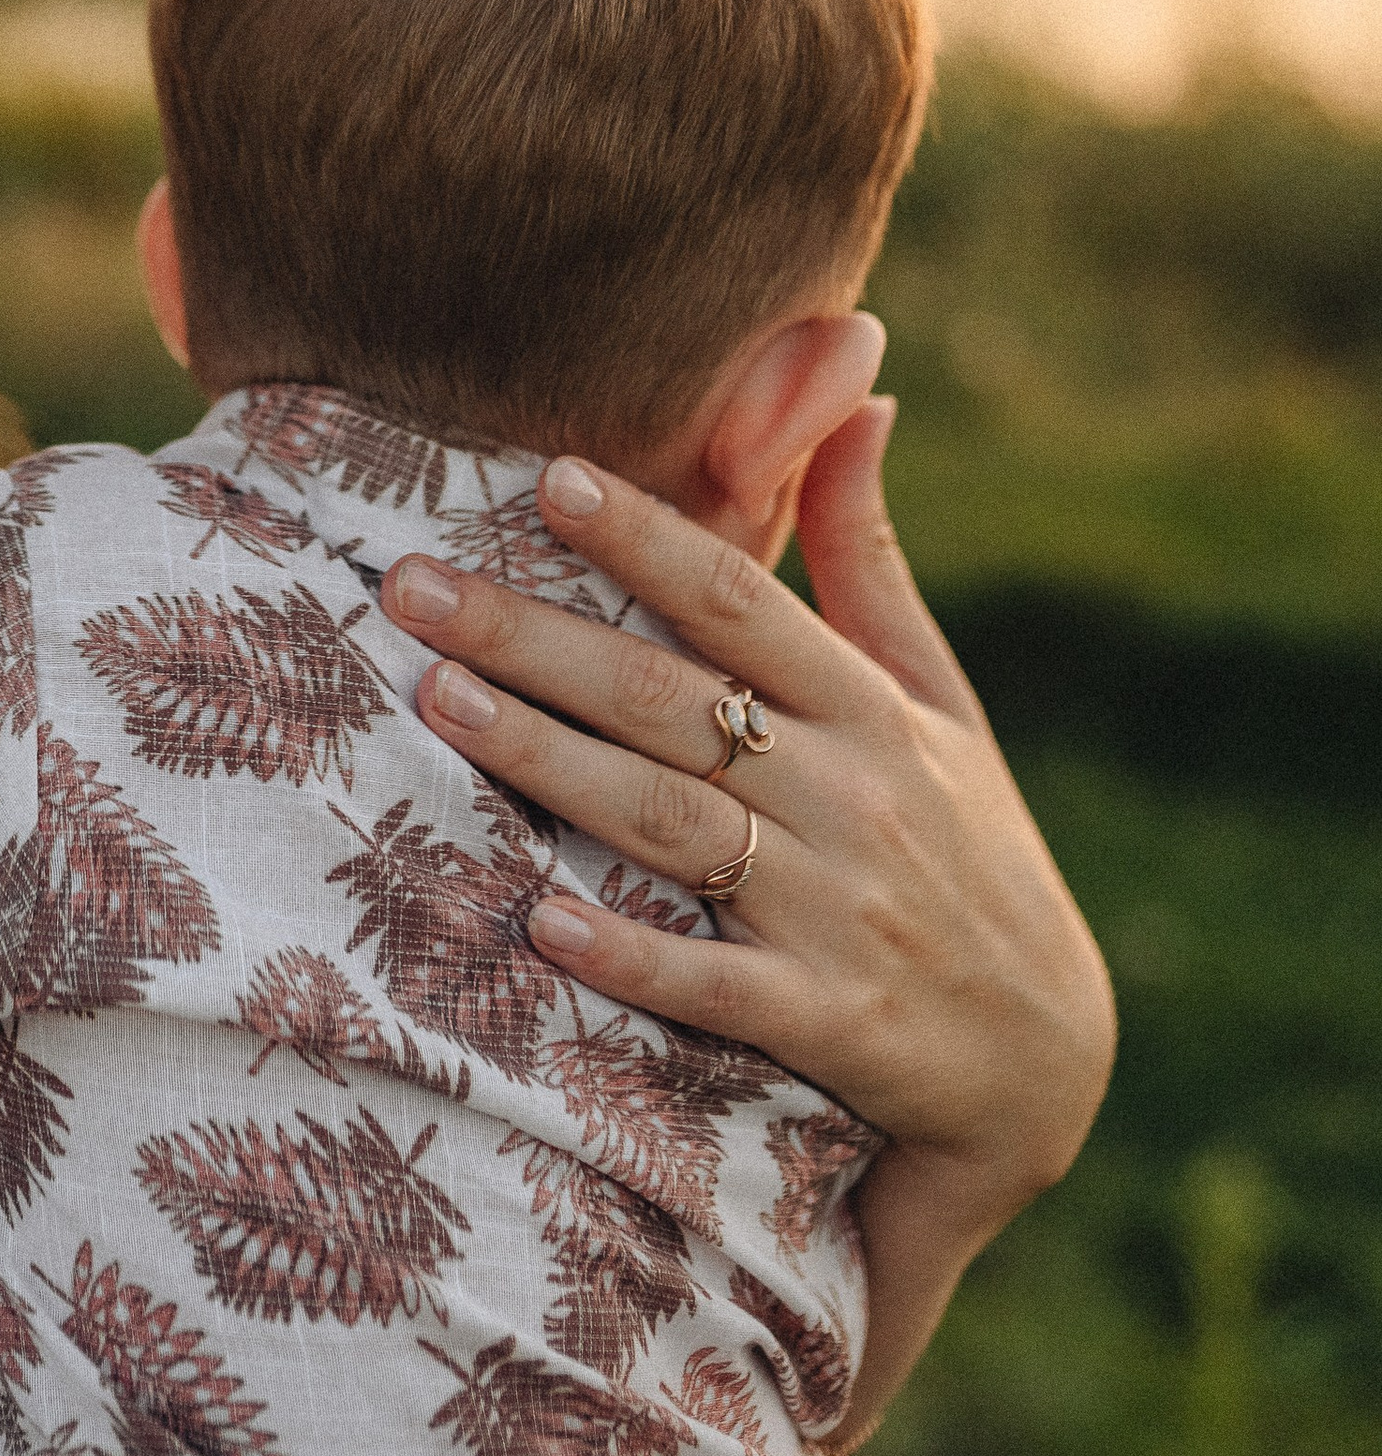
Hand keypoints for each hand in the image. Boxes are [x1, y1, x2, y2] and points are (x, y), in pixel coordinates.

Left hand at [386, 402, 1114, 1231]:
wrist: (1044, 1058)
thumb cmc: (972, 846)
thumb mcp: (938, 697)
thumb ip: (870, 556)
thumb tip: (861, 398)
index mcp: (871, 709)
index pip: (742, 602)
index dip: (648, 538)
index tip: (548, 478)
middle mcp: (851, 796)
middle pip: (670, 700)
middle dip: (534, 638)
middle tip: (411, 586)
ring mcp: (837, 910)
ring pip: (668, 822)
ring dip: (547, 760)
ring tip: (437, 700)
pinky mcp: (825, 1021)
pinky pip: (713, 986)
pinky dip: (631, 955)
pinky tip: (539, 919)